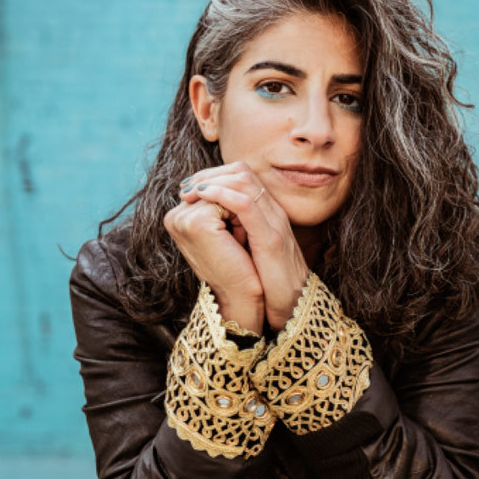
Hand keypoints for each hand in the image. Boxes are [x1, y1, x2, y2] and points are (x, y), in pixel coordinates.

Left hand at [179, 162, 309, 331]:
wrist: (293, 306)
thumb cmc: (269, 282)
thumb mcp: (252, 248)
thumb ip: (239, 230)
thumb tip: (211, 222)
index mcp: (269, 213)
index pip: (242, 176)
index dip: (214, 176)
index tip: (191, 187)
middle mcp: (273, 212)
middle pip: (242, 172)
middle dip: (209, 174)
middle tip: (186, 187)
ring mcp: (274, 223)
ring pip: (244, 181)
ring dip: (212, 181)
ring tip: (191, 191)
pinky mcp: (271, 239)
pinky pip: (246, 205)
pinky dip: (222, 195)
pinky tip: (202, 197)